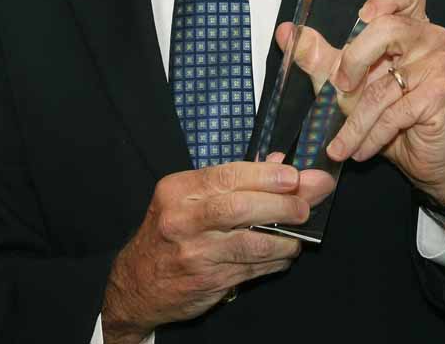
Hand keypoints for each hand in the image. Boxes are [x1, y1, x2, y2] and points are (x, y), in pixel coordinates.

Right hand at [100, 161, 330, 342]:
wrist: (138, 280)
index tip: (293, 175)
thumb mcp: (187, 198)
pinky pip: (252, 268)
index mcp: (178, 190)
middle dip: (280, 204)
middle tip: (305, 204)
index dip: (265, 175)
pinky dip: (275, 260)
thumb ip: (232, 182)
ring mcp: (195, 252)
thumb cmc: (168, 231)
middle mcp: (183, 218)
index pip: (226, 176)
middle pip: (239, 207)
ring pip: (250, 243)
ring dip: (284, 238)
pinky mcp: (208, 280)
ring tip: (299, 235)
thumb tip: (280, 163)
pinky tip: (284, 254)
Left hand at [275, 0, 444, 209]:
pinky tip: (357, 148)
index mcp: (404, 23)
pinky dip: (370, 133)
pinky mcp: (439, 95)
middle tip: (340, 87)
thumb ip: (314, 52)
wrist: (414, 153)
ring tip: (337, 140)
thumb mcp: (336, 77)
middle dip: (354, 60)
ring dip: (355, 118)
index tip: (362, 16)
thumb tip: (284, 31)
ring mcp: (437, 65)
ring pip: (385, 82)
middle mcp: (427, 37)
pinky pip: (396, 110)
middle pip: (389, 29)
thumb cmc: (377, 106)